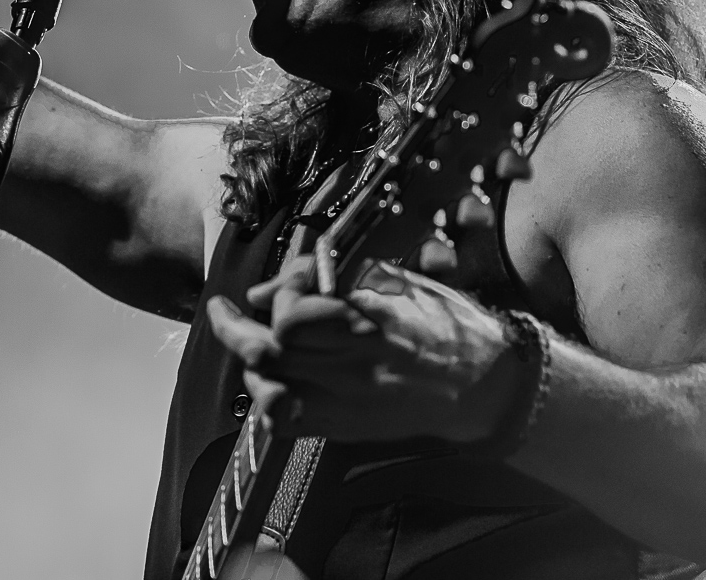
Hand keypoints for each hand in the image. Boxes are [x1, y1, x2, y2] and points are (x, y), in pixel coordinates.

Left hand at [205, 256, 519, 443]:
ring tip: (244, 343)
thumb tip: (263, 291)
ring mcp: (346, 403)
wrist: (480, 381)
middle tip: (226, 313)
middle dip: (238, 330)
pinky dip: (265, 399)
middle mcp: (354, 368)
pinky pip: (284, 422)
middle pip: (268, 354)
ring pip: (268, 388)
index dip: (280, 293)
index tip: (285, 284)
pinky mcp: (344, 427)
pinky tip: (267, 381)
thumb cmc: (440, 321)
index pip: (294, 316)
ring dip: (248, 362)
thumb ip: (323, 278)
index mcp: (370, 324)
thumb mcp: (391, 279)